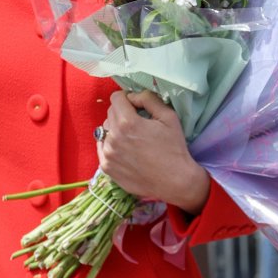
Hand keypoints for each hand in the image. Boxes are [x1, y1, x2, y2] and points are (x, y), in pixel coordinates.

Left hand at [97, 90, 209, 212]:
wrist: (174, 181)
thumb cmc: (174, 148)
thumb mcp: (168, 116)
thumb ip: (148, 99)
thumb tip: (132, 96)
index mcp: (127, 122)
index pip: (116, 98)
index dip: (127, 99)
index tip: (137, 107)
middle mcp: (113, 137)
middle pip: (110, 113)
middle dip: (122, 114)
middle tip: (138, 124)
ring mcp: (108, 154)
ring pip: (105, 130)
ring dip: (116, 130)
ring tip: (132, 140)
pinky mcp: (107, 167)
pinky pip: (102, 147)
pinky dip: (111, 145)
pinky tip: (126, 151)